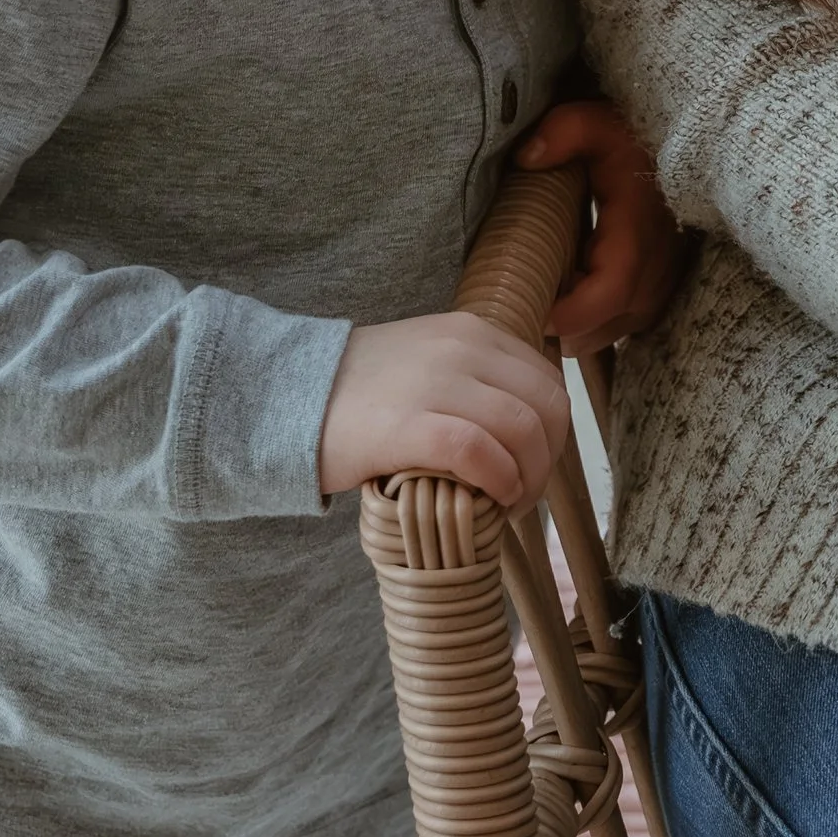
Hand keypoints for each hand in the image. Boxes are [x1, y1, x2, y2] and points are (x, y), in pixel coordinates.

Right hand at [317, 308, 571, 504]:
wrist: (283, 395)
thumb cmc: (358, 393)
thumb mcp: (428, 360)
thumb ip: (476, 379)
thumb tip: (524, 430)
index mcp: (473, 331)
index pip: (548, 383)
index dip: (554, 435)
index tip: (530, 468)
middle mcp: (463, 348)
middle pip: (547, 409)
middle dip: (547, 460)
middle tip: (521, 495)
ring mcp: (435, 383)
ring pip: (524, 431)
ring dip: (528, 480)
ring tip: (505, 505)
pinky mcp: (407, 425)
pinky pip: (481, 454)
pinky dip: (500, 482)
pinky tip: (490, 501)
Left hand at [518, 94, 684, 349]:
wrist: (679, 149)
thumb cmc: (631, 138)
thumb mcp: (596, 121)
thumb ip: (564, 131)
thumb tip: (526, 157)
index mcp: (639, 231)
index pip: (612, 290)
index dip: (572, 312)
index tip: (533, 313)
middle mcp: (656, 268)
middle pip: (606, 325)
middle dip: (562, 327)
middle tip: (517, 310)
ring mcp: (660, 284)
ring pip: (612, 332)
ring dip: (575, 328)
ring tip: (536, 306)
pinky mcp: (656, 291)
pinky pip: (620, 324)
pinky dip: (590, 323)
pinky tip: (562, 305)